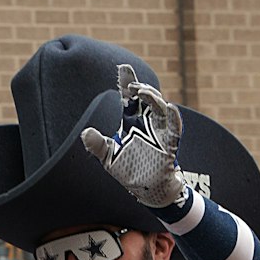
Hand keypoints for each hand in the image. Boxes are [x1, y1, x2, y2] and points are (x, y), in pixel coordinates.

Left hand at [82, 65, 186, 207]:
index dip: (127, 82)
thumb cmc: (129, 171)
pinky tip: (170, 108)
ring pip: (160, 108)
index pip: (129, 97)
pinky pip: (174, 129)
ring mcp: (159, 132)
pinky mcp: (169, 145)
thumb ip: (98, 145)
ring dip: (153, 98)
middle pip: (146, 98)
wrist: (147, 190)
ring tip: (143, 92)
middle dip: (141, 88)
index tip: (122, 68)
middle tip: (132, 87)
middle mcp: (146, 123)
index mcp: (131, 122)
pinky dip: (174, 118)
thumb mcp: (109, 158)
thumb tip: (85, 133)